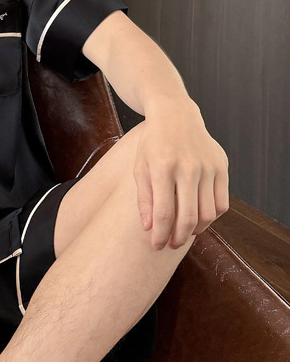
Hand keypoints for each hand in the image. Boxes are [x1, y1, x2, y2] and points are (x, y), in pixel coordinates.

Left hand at [133, 105, 228, 249]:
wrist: (175, 116)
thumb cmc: (153, 144)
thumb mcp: (140, 167)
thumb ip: (144, 199)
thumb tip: (149, 228)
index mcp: (163, 167)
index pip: (164, 212)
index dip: (160, 234)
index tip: (156, 245)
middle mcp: (188, 167)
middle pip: (188, 217)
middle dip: (178, 237)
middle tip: (171, 244)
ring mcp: (208, 167)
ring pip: (208, 214)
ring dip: (196, 230)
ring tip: (185, 232)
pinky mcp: (222, 166)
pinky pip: (222, 203)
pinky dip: (212, 217)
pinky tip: (199, 217)